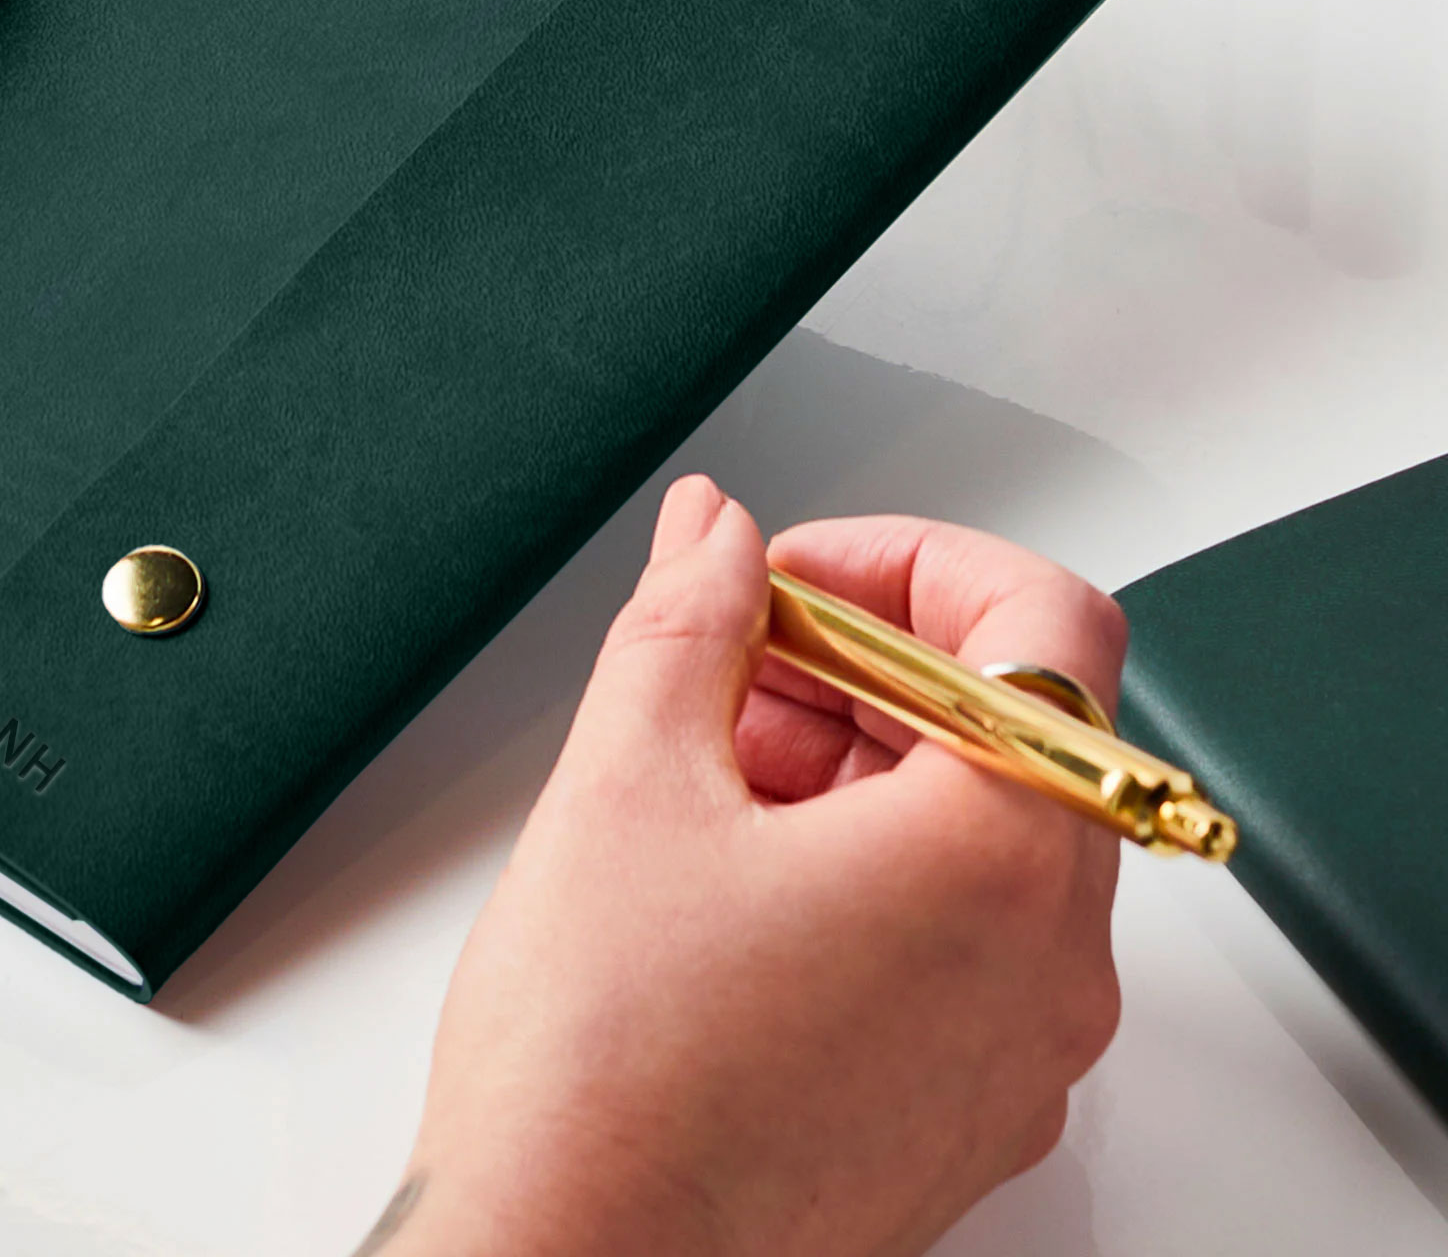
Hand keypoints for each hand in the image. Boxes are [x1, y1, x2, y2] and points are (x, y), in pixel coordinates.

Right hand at [374, 478, 1125, 1256]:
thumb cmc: (602, 1078)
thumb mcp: (627, 778)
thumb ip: (689, 616)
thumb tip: (716, 535)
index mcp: (999, 863)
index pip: (1046, 621)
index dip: (913, 557)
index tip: (800, 573)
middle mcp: (1049, 970)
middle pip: (1009, 729)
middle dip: (859, 661)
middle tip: (725, 660)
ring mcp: (1016, 1057)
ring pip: (975, 834)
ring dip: (850, 761)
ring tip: (701, 773)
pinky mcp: (962, 1115)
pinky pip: (954, 940)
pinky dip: (860, 867)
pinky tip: (724, 873)